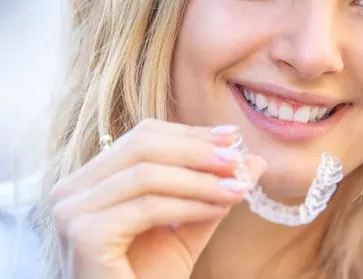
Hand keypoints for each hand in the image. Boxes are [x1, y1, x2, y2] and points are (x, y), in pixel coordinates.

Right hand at [50, 119, 265, 278]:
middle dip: (197, 150)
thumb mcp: (186, 224)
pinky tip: (219, 208)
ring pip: (147, 174)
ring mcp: (72, 211)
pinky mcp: (84, 235)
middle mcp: (71, 189)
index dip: (189, 133)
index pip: (143, 136)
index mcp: (90, 179)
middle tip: (238, 161)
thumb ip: (212, 189)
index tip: (231, 137)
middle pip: (142, 145)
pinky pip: (148, 207)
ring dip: (200, 179)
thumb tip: (254, 160)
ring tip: (237, 187)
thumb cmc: (150, 275)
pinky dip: (189, 204)